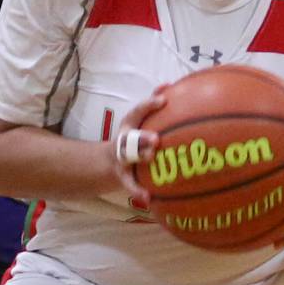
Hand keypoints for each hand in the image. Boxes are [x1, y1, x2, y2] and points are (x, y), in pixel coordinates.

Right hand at [112, 86, 169, 207]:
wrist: (110, 162)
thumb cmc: (135, 138)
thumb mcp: (141, 123)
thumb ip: (154, 108)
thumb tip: (173, 86)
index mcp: (129, 126)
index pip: (137, 113)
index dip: (148, 106)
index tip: (164, 99)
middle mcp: (122, 141)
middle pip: (129, 138)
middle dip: (140, 138)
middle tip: (155, 139)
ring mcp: (121, 160)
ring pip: (127, 159)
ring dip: (138, 158)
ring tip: (150, 160)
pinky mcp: (123, 178)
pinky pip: (131, 185)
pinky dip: (138, 191)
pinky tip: (149, 199)